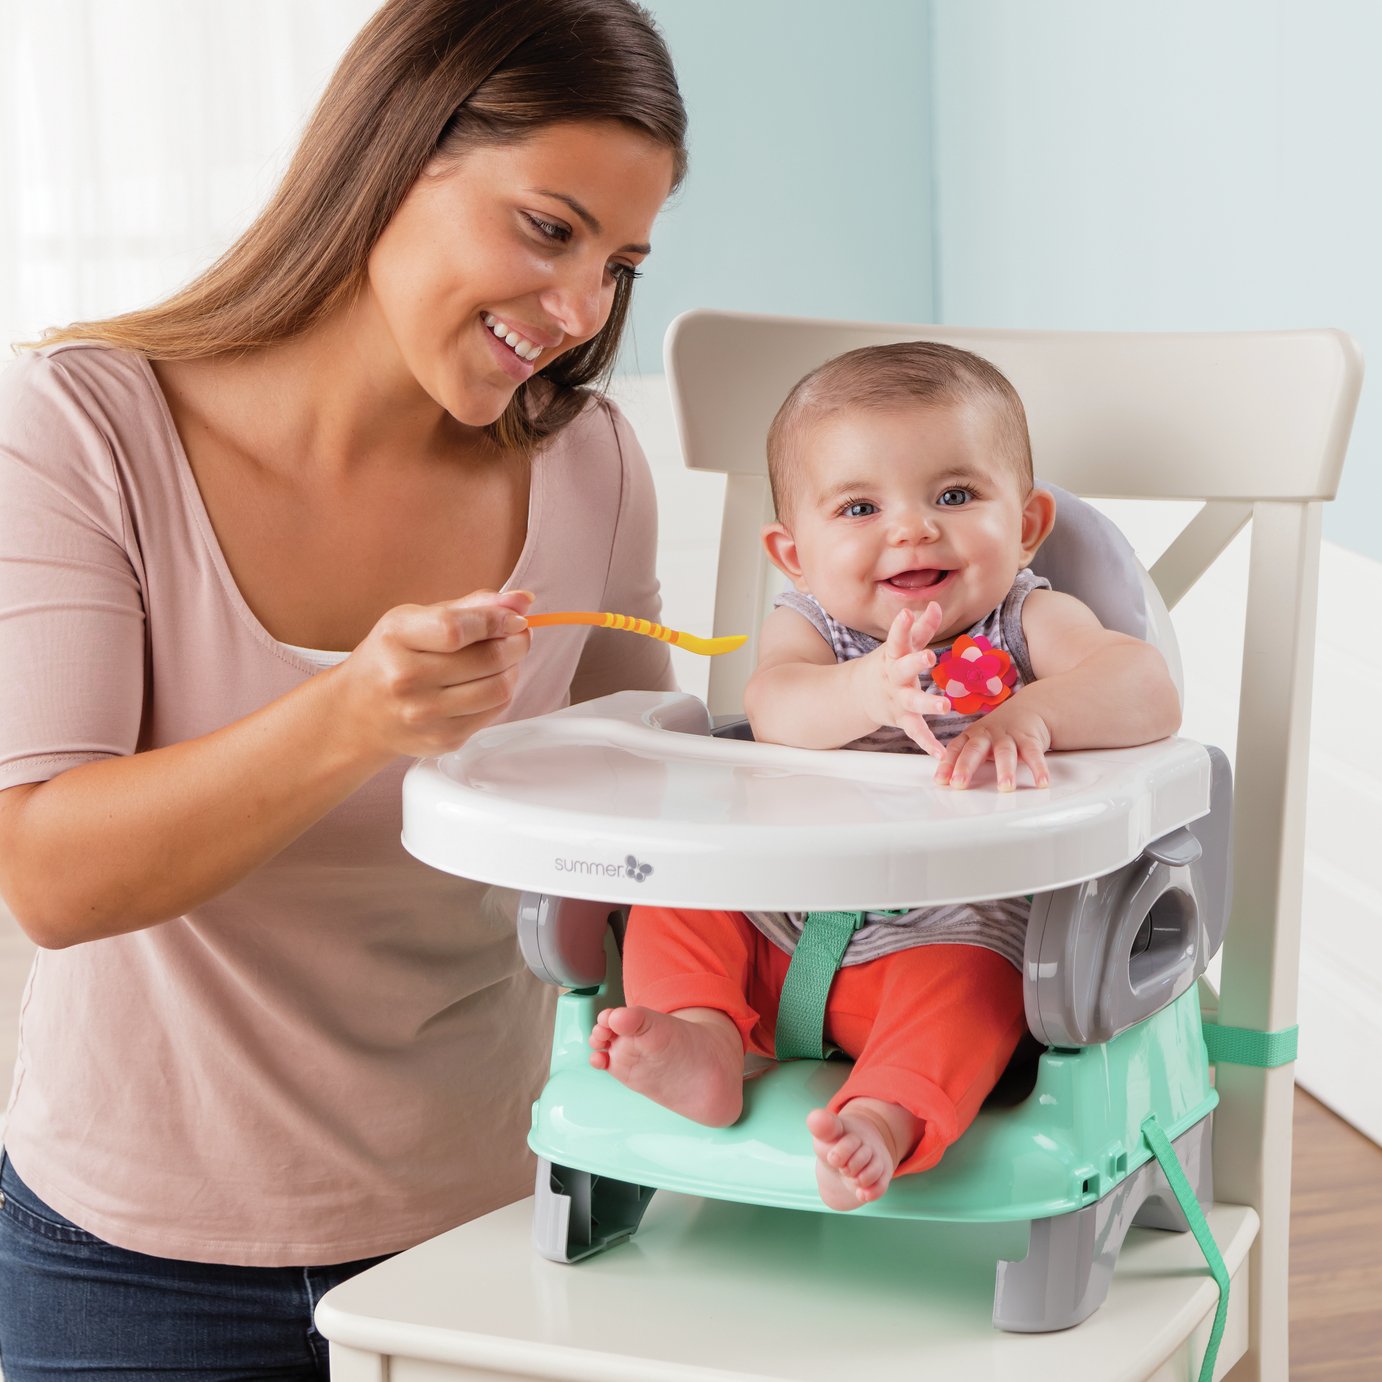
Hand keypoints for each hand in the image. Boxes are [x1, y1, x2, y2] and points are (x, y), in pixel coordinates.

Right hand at [334, 588, 533, 758]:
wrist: (357, 713)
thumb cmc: (390, 658)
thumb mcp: (416, 619)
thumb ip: (471, 607)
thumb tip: (522, 600)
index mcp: (396, 637)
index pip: (457, 629)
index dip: (497, 621)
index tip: (515, 617)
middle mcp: (406, 679)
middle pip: (488, 659)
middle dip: (516, 642)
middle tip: (518, 635)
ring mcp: (424, 715)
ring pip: (499, 689)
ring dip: (513, 669)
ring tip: (503, 658)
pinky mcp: (443, 740)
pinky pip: (495, 712)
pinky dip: (501, 693)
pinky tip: (487, 682)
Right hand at [867, 603, 951, 756]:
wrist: (859, 695)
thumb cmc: (888, 665)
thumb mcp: (901, 646)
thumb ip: (922, 628)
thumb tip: (935, 605)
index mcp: (893, 656)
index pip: (896, 638)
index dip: (901, 626)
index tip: (906, 613)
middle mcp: (893, 677)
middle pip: (903, 669)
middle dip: (916, 662)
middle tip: (930, 655)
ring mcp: (897, 699)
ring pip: (912, 702)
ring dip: (928, 703)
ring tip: (945, 706)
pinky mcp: (902, 718)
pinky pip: (915, 731)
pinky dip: (927, 743)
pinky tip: (940, 752)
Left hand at [933, 695, 1050, 791]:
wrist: (1028, 710)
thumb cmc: (996, 734)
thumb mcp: (977, 742)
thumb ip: (962, 759)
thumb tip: (942, 783)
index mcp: (972, 735)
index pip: (956, 749)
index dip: (946, 764)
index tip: (940, 781)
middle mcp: (988, 735)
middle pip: (975, 749)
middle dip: (966, 766)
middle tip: (959, 783)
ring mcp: (1008, 736)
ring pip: (1005, 752)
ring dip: (1005, 770)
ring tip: (1005, 787)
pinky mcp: (1030, 739)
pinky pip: (1034, 754)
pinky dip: (1039, 768)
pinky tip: (1042, 782)